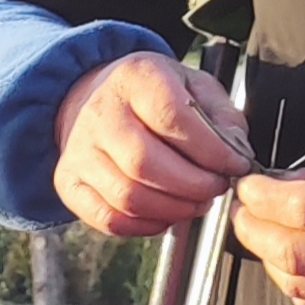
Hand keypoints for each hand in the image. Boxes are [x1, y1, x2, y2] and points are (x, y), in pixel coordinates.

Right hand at [52, 51, 252, 235]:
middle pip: (146, 163)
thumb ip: (222, 116)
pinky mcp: (68, 181)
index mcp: (136, 78)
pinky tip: (164, 214)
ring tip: (195, 202)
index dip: (211, 151)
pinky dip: (143, 226)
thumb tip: (235, 153)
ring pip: (128, 196)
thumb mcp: (194, 86)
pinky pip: (108, 218)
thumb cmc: (152, 96)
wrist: (95, 97)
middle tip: (216, 188)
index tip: (235, 165)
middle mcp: (100, 112)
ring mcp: (79, 149)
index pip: (172, 118)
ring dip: (173, 209)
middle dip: (193, 186)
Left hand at [230, 144, 304, 304]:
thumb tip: (279, 181)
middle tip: (242, 210)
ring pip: (301, 284)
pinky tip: (287, 261)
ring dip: (267, 259)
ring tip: (260, 233)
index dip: (263, 196)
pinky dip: (292, 283)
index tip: (248, 185)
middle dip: (253, 229)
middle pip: (295, 250)